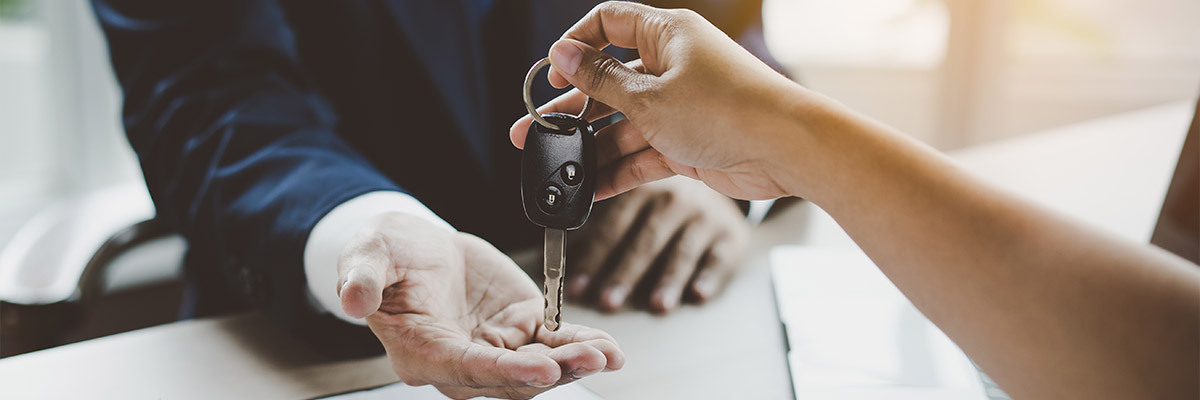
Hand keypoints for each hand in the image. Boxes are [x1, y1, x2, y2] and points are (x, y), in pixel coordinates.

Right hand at [337, 213, 623, 399]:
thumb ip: (361, 279)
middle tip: (590, 358)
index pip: (467, 369)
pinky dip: (581, 346)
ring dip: (574, 364)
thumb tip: (351, 299)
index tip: (541, 368)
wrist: (413, 247)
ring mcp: (495, 349)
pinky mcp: (520, 329)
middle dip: (553, 372)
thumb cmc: (385, 256)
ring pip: (539, 367)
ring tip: (607, 355)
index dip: (505, 371)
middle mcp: (461, 363)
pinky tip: (609, 349)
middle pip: (511, 378)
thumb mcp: (366, 256)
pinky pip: (554, 344)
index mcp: (421, 352)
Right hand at [510, 1, 814, 200]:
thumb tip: (564, 54)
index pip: (610, 23)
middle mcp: (672, 67)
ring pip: (622, 124)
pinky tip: (589, 189)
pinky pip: (641, 154)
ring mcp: (679, 107)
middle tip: (532, 130)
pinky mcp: (687, 144)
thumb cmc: (729, 109)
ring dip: (591, 146)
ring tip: (556, 168)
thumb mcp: (650, 96)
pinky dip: (617, 170)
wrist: (786, 150)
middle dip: (571, 108)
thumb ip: (601, 81)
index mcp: (667, 36)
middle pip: (609, 82)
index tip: (552, 74)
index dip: (576, 45)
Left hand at [567, 176, 749, 312]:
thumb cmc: (667, 198)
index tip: (575, 288)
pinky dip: (710, 276)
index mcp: (641, 189)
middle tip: (608, 302)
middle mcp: (674, 199)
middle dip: (624, 273)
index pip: (612, 226)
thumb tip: (553, 238)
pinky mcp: (731, 235)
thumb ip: (603, 214)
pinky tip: (698, 294)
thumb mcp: (637, 193)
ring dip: (668, 279)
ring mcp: (705, 217)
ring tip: (656, 305)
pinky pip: (719, 257)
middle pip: (644, 241)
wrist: (724, 181)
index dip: (592, 258)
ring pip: (682, 250)